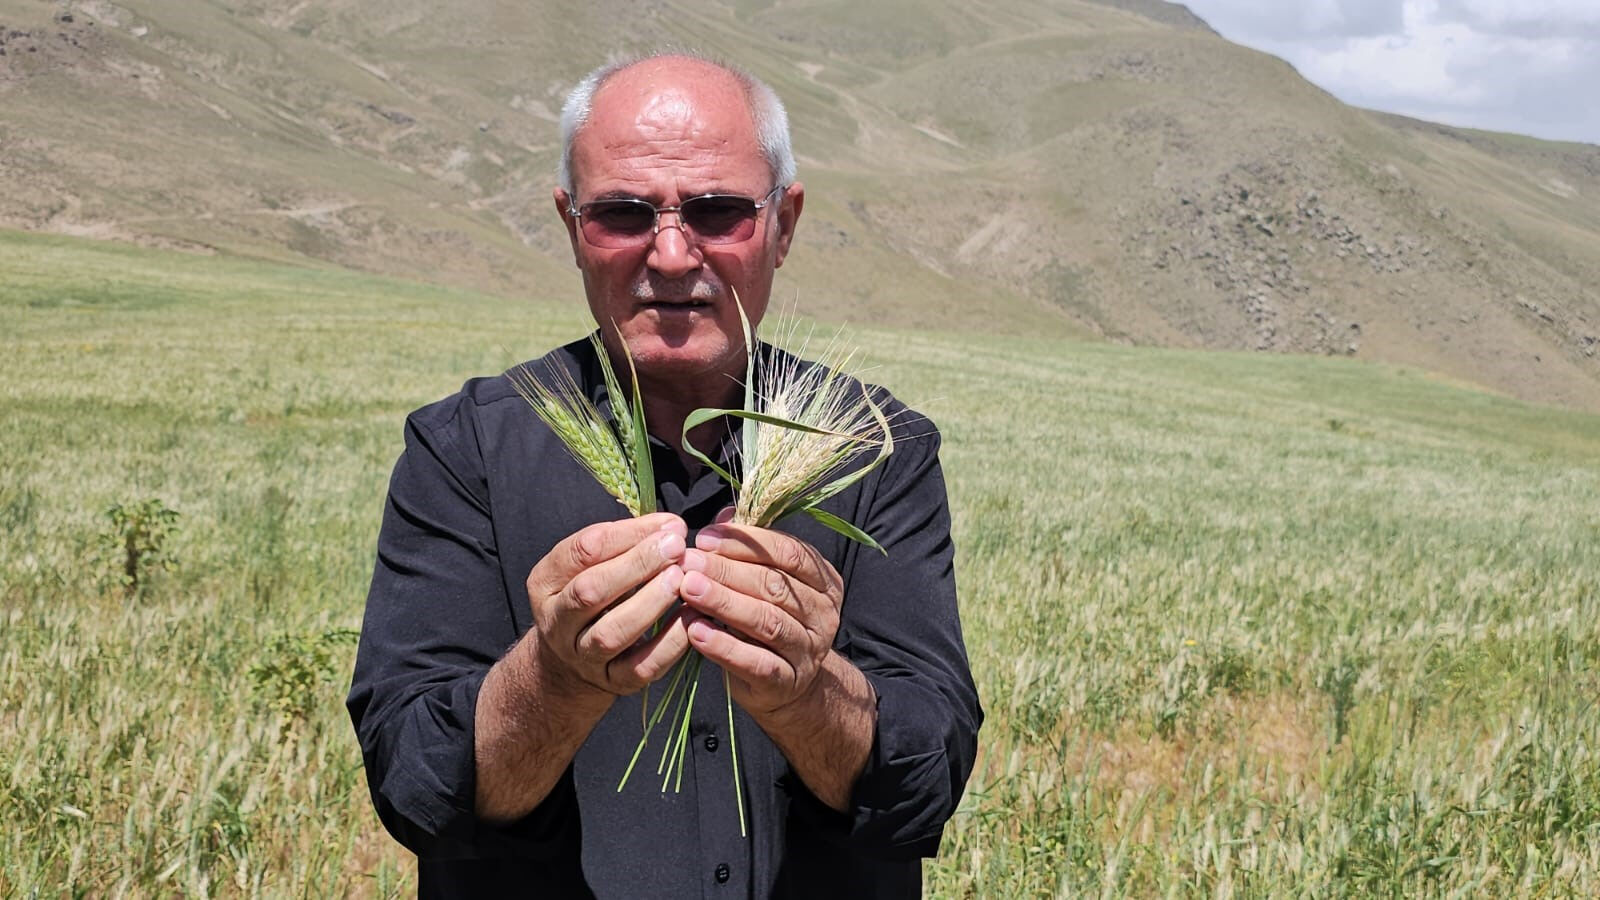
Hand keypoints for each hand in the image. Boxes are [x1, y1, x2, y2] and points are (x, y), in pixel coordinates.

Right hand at [524, 512, 691, 696]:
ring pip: (611, 632)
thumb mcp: (593, 566)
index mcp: (546, 583)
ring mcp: (582, 656)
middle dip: (636, 564)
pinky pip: (641, 666)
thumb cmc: (594, 597)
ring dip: (649, 602)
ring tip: (680, 579)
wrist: (571, 663)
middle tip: (676, 546)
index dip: (627, 534)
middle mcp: (557, 621)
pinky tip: (691, 618)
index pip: (581, 551)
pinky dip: (670, 643)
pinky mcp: (613, 682)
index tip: (668, 525)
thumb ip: (625, 542)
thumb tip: (672, 526)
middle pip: (590, 591)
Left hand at [677, 522, 844, 714]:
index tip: (705, 537)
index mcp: (823, 580)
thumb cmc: (769, 621)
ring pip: (767, 622)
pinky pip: (756, 662)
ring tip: (688, 589)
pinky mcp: (786, 682)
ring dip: (724, 603)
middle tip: (688, 561)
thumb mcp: (766, 582)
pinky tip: (695, 632)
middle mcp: (823, 614)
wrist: (789, 686)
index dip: (746, 542)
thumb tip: (724, 515)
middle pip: (774, 585)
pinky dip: (724, 646)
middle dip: (727, 571)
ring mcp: (808, 650)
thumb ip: (749, 549)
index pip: (788, 552)